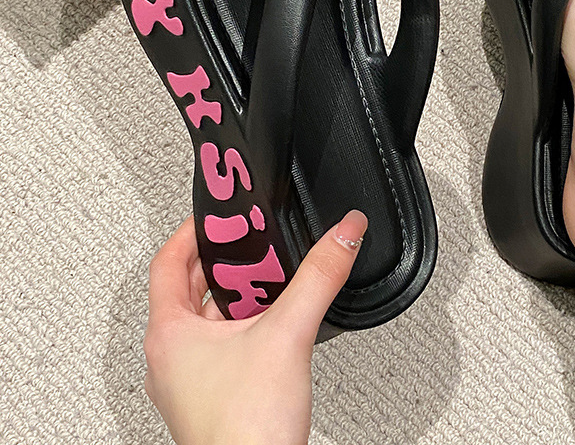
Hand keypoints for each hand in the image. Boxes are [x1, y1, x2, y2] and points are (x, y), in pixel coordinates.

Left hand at [144, 210, 368, 444]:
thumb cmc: (246, 432)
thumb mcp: (289, 333)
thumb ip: (319, 277)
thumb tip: (342, 235)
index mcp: (169, 334)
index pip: (167, 262)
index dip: (189, 232)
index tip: (212, 217)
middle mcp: (169, 359)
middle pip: (186, 290)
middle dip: (220, 263)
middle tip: (246, 244)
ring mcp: (186, 383)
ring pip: (203, 322)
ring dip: (232, 297)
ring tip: (265, 281)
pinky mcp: (209, 400)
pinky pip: (218, 349)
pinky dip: (240, 328)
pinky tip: (270, 329)